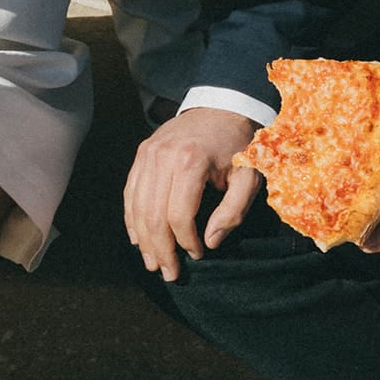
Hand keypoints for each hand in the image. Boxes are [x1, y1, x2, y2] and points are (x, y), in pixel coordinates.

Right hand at [124, 108, 262, 280]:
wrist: (223, 106)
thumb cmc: (240, 144)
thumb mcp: (249, 176)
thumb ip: (234, 211)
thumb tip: (210, 242)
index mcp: (190, 162)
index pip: (179, 215)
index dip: (186, 242)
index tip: (197, 255)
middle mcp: (162, 157)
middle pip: (152, 215)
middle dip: (160, 250)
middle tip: (169, 273)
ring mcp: (148, 154)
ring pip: (137, 207)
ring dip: (143, 241)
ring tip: (152, 263)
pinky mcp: (142, 154)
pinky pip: (130, 193)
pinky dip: (132, 219)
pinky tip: (138, 239)